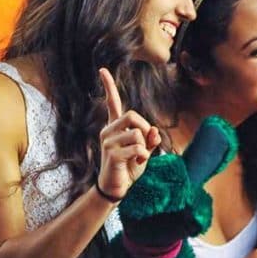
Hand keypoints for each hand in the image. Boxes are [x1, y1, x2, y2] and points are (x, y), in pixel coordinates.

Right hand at [97, 68, 161, 200]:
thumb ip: (151, 140)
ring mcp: (107, 141)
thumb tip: (155, 130)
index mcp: (115, 127)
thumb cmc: (129, 167)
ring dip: (145, 146)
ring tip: (139, 157)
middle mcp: (108, 131)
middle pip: (132, 115)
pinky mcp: (111, 153)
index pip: (112, 103)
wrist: (117, 187)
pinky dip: (143, 155)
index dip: (109, 86)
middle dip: (145, 128)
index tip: (102, 70)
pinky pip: (136, 147)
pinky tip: (136, 162)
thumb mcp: (145, 151)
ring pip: (137, 133)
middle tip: (145, 144)